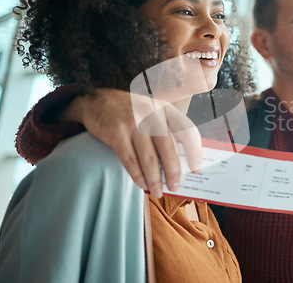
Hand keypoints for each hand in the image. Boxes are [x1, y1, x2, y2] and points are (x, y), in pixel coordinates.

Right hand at [61, 88, 201, 196]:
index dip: (195, 152)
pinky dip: (137, 176)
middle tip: (175, 186)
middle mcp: (151, 113)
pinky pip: (130, 161)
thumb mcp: (152, 112)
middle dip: (174, 172)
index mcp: (165, 108)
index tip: (196, 169)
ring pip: (149, 159)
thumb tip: (181, 162)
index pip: (188, 131)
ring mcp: (133, 122)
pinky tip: (142, 184)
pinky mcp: (116, 132)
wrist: (96, 100)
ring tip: (157, 191)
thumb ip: (166, 130)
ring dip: (155, 179)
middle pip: (169, 149)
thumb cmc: (131, 111)